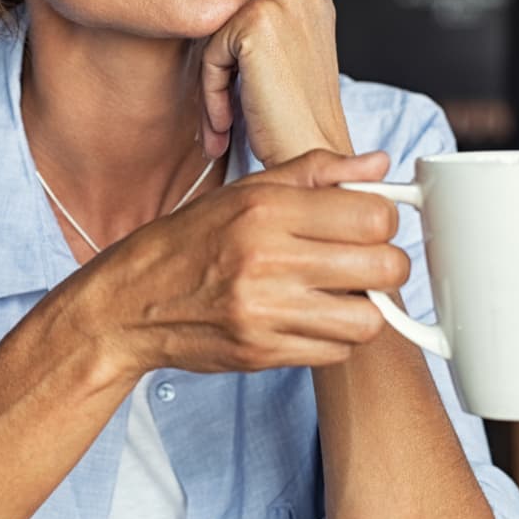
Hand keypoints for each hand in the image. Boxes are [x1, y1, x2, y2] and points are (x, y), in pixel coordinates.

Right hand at [83, 148, 407, 378]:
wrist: (133, 299)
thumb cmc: (192, 239)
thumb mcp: (246, 190)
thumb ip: (316, 172)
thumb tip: (378, 165)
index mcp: (266, 208)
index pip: (372, 215)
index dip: (383, 218)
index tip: (368, 221)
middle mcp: (267, 259)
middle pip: (383, 266)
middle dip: (385, 262)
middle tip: (363, 258)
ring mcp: (265, 311)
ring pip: (368, 318)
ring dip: (363, 305)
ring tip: (338, 291)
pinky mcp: (263, 353)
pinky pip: (336, 352)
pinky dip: (334, 337)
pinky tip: (311, 315)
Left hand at [200, 0, 351, 167]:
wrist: (312, 152)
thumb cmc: (301, 118)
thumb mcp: (289, 58)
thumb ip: (265, 32)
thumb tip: (220, 25)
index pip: (249, 22)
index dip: (241, 67)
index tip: (241, 104)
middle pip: (232, 31)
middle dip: (226, 78)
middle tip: (224, 124)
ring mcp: (279, 4)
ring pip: (218, 45)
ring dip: (215, 91)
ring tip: (223, 129)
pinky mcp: (255, 24)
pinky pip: (211, 58)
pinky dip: (212, 95)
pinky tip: (226, 125)